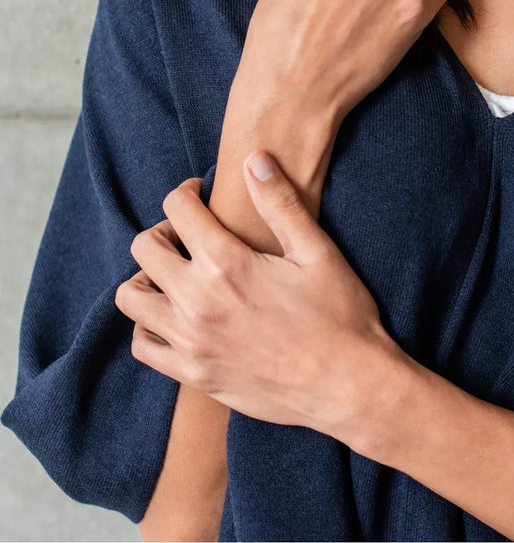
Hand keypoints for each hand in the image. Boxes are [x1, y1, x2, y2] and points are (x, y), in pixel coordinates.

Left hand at [114, 155, 402, 441]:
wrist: (349, 387)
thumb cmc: (340, 315)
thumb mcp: (316, 251)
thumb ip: (280, 202)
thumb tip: (254, 158)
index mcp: (227, 264)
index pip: (177, 208)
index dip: (187, 192)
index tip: (200, 195)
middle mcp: (198, 302)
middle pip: (144, 248)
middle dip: (164, 230)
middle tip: (189, 234)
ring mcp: (191, 343)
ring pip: (132, 297)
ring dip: (148, 277)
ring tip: (177, 274)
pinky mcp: (193, 375)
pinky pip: (143, 345)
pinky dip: (148, 325)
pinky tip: (176, 315)